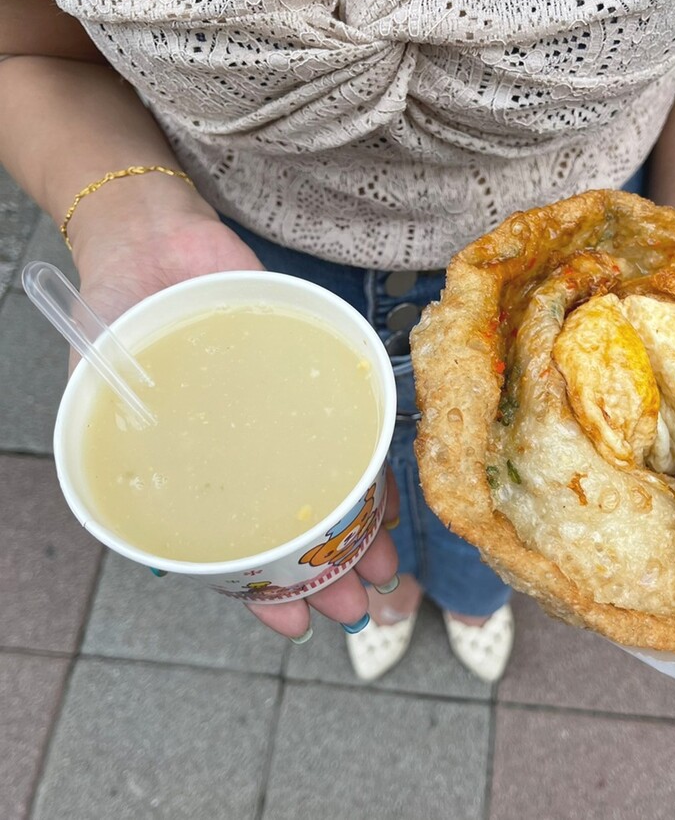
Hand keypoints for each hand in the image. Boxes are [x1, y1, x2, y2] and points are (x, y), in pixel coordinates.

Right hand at [72, 184, 399, 639]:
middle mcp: (243, 455)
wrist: (155, 234)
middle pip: (291, 527)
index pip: (233, 550)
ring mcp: (280, 421)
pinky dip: (370, 465)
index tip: (300, 625)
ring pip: (327, 488)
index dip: (263, 593)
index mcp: (193, 474)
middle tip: (360, 603)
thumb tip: (138, 504)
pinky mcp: (310, 380)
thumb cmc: (119, 305)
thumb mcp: (99, 381)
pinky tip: (389, 497)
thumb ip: (116, 435)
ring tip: (387, 566)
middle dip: (327, 571)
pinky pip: (350, 429)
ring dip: (358, 531)